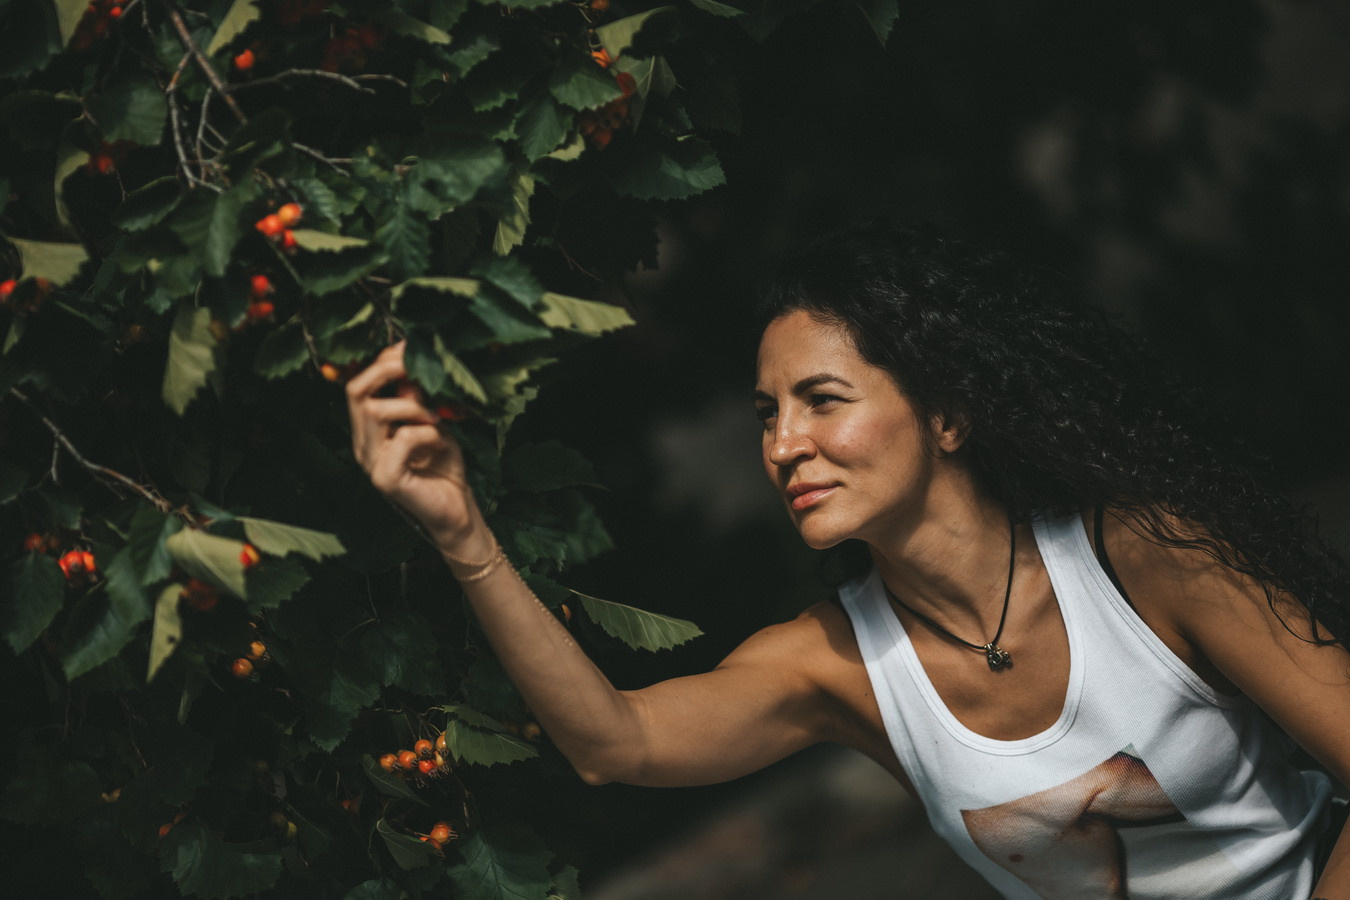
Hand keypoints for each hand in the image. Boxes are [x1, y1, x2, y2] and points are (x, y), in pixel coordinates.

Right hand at [346, 341, 478, 549]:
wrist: (456, 510)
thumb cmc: (444, 466)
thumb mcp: (432, 422)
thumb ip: (417, 399)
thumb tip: (410, 367)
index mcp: (369, 429)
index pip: (357, 385)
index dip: (381, 361)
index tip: (410, 346)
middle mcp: (363, 444)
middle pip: (356, 391)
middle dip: (386, 370)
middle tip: (415, 366)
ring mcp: (370, 462)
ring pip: (376, 411)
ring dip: (413, 407)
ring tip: (436, 419)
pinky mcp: (386, 478)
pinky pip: (403, 437)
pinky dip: (427, 432)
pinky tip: (441, 441)